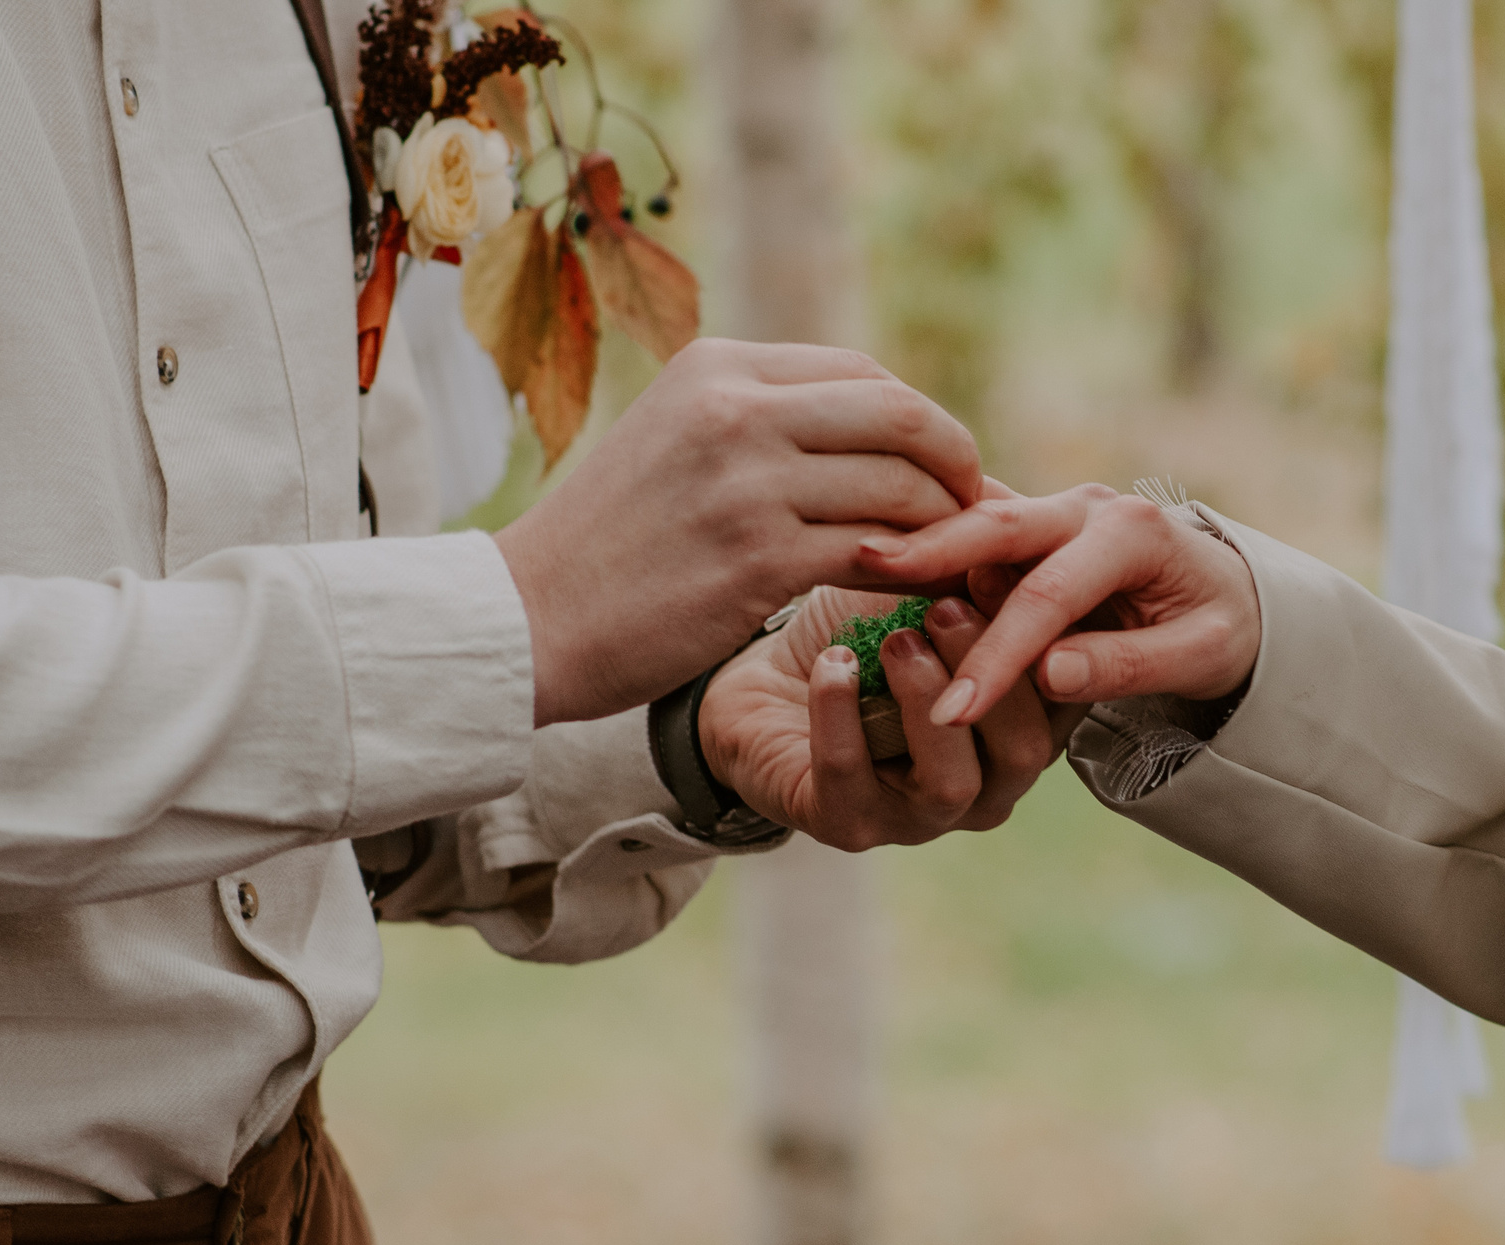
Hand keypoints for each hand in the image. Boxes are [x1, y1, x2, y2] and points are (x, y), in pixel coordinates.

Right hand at [495, 340, 982, 726]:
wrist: (529, 618)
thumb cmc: (610, 545)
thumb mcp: (675, 441)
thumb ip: (760, 422)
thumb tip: (874, 428)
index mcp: (718, 366)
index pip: (864, 374)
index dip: (922, 424)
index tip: (942, 470)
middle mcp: (736, 408)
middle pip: (902, 417)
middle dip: (957, 466)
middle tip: (975, 513)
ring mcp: (749, 482)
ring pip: (900, 488)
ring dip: (944, 529)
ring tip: (954, 561)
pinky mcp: (759, 558)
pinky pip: (879, 554)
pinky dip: (916, 573)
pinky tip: (921, 594)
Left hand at [698, 589, 1080, 850]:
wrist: (757, 681)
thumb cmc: (858, 633)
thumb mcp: (923, 588)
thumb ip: (976, 574)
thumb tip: (1021, 526)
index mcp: (1016, 732)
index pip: (1064, 701)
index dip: (1046, 639)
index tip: (1009, 570)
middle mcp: (984, 787)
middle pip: (1026, 751)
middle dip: (991, 674)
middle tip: (947, 608)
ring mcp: (918, 818)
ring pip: (951, 781)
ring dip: (924, 698)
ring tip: (895, 640)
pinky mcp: (847, 824)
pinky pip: (852, 777)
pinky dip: (841, 713)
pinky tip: (834, 664)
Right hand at [852, 484, 1259, 727]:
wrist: (1226, 587)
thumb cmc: (1218, 627)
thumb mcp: (1199, 655)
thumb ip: (1124, 665)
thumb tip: (1050, 673)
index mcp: (1133, 535)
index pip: (1050, 595)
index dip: (998, 655)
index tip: (952, 711)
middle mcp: (1088, 508)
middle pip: (999, 527)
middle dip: (931, 558)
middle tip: (867, 577)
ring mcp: (1055, 508)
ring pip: (976, 517)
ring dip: (919, 542)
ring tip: (858, 563)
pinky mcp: (1030, 522)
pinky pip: (971, 525)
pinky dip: (927, 540)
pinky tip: (875, 559)